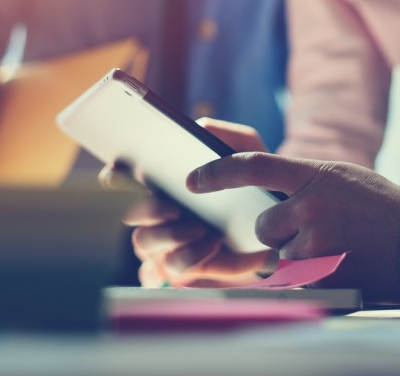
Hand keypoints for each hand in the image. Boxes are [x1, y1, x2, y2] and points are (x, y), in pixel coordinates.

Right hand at [100, 119, 274, 286]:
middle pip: (131, 216)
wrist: (284, 219)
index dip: (115, 177)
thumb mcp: (246, 147)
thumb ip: (222, 132)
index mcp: (164, 183)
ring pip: (146, 244)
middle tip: (175, 208)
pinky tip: (212, 246)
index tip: (116, 174)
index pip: (124, 180)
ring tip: (203, 229)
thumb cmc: (256, 179)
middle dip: (148, 211)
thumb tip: (195, 128)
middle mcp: (158, 214)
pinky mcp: (186, 270)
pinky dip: (189, 257)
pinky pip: (168, 271)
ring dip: (172, 236)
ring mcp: (168, 244)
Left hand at [189, 153, 399, 302]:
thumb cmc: (380, 207)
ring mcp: (318, 241)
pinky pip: (297, 279)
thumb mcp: (341, 178)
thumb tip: (262, 187)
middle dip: (279, 232)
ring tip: (334, 248)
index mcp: (314, 175)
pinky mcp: (325, 274)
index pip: (253, 166)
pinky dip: (311, 277)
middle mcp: (311, 205)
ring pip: (280, 255)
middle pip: (263, 225)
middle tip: (313, 231)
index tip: (191, 180)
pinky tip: (338, 265)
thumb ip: (304, 181)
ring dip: (297, 257)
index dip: (217, 172)